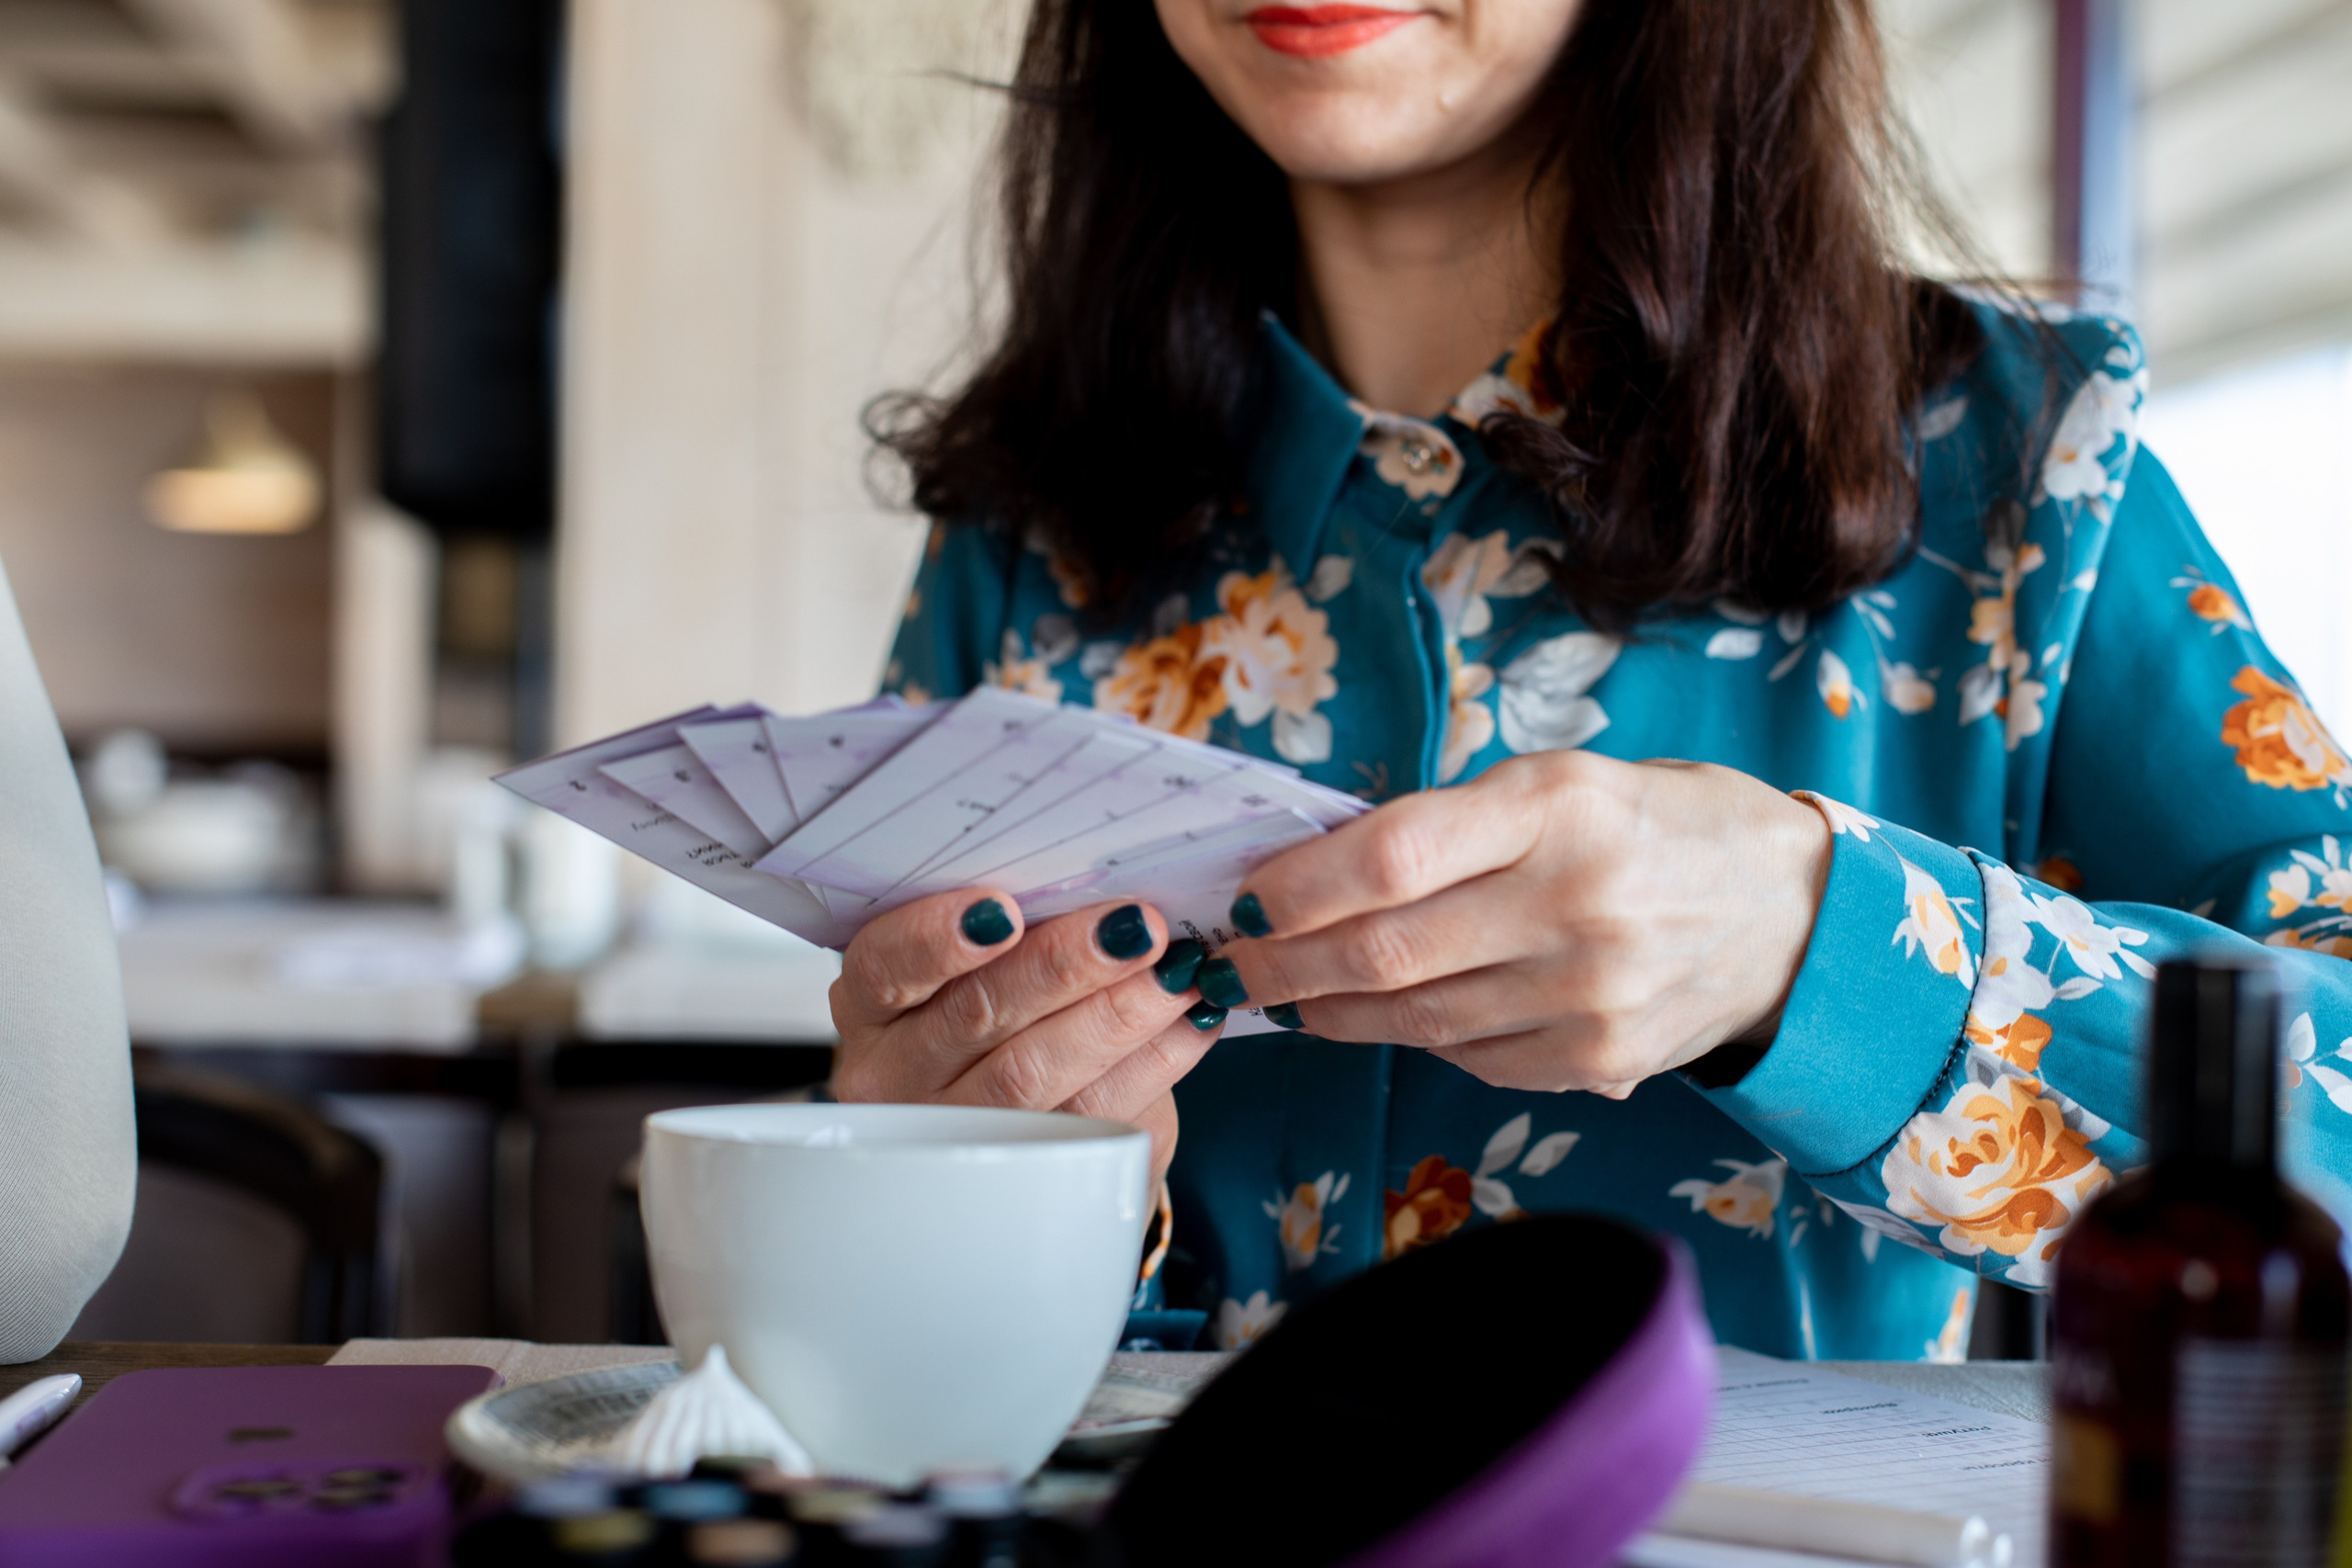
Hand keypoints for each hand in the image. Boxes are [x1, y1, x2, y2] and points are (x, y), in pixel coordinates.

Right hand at [828, 892, 1226, 1183]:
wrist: (1022, 1131)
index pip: (884, 968)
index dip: (936, 939)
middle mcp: (896, 1073)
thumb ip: (1025, 930)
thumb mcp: (987, 968)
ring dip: (1117, 1014)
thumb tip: (1109, 882)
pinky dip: (1154, 1059)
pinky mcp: (1029, 1170)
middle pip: (973, 1016)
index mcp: (874, 1004)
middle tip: (1134, 926)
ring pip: (1031, 1073)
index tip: (1003, 909)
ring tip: (1176, 971)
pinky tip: (1192, 1019)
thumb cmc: (1004, 1014)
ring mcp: (955, 1131)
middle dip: (1061, 966)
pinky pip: (1093, 1114)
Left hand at [1217, 752, 1831, 1096]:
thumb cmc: (1658, 826)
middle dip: (1285, 964)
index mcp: (1560, 808)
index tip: (1248, 895)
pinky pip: (1466, 1057)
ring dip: (1328, 1011)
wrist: (1794, 916)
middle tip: (1235, 964)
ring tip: (1286, 994)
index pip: (1392, 856)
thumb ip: (1450, 823)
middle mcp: (1576, 905)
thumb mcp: (1564, 781)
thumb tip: (1315, 871)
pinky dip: (1408, 1038)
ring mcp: (1590, 996)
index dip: (1300, 884)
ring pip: (1413, 1019)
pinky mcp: (1599, 1064)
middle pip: (1385, 952)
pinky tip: (1378, 1018)